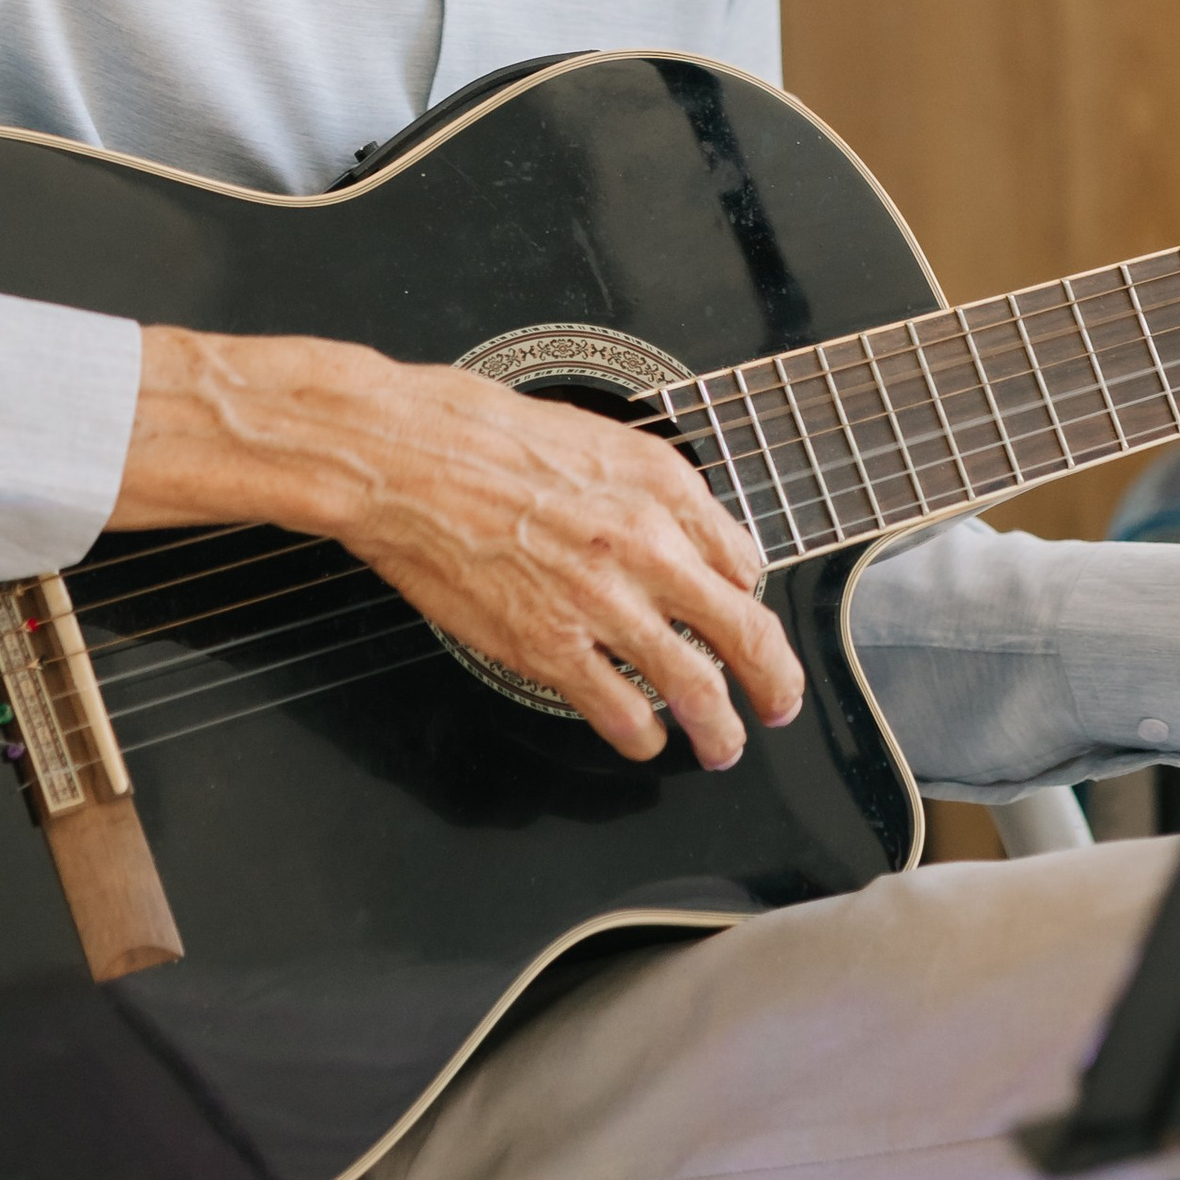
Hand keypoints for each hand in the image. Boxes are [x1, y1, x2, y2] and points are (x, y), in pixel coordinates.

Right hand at [113, 326, 804, 768]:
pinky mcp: (548, 645)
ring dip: (721, 730)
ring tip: (723, 747)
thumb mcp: (591, 435)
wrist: (400, 454)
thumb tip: (679, 529)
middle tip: (778, 703)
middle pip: (745, 632)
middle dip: (774, 681)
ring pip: (695, 688)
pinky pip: (620, 711)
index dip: (746, 600)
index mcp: (660, 484)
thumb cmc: (476, 433)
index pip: (742, 561)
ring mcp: (599, 600)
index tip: (742, 618)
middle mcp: (645, 543)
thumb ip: (645, 488)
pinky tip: (642, 742)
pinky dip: (642, 738)